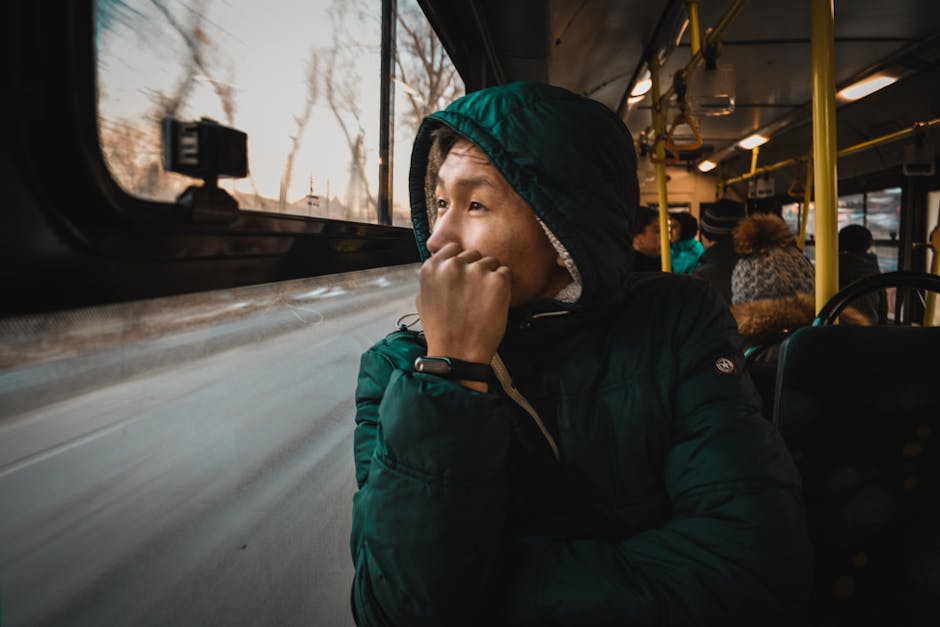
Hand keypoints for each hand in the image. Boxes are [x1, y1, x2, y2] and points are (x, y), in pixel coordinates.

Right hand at [417, 243, 510, 365]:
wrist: (458, 353)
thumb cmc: (441, 331)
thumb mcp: (423, 300)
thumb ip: (434, 277)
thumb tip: (444, 265)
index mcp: (432, 267)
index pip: (453, 248)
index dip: (460, 262)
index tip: (463, 275)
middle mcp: (453, 264)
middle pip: (473, 254)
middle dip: (475, 269)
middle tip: (474, 293)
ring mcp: (476, 270)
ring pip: (491, 262)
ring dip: (490, 277)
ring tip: (483, 300)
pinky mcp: (497, 280)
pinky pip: (505, 273)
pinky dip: (503, 286)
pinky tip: (493, 303)